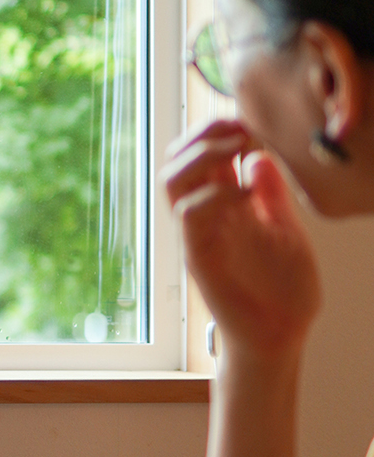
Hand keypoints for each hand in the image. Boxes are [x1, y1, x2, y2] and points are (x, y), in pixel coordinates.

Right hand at [161, 119, 320, 357]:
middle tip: (237, 128)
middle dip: (201, 134)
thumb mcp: (284, 228)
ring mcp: (197, 236)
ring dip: (201, 156)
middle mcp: (203, 218)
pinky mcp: (200, 258)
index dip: (212, 129)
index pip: (197, 156)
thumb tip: (257, 157)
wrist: (280, 336)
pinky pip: (188, 217)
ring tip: (236, 149)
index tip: (244, 121)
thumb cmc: (281, 289)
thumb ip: (270, 195)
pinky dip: (213, 195)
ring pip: (171, 182)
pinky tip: (244, 194)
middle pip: (174, 161)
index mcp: (221, 207)